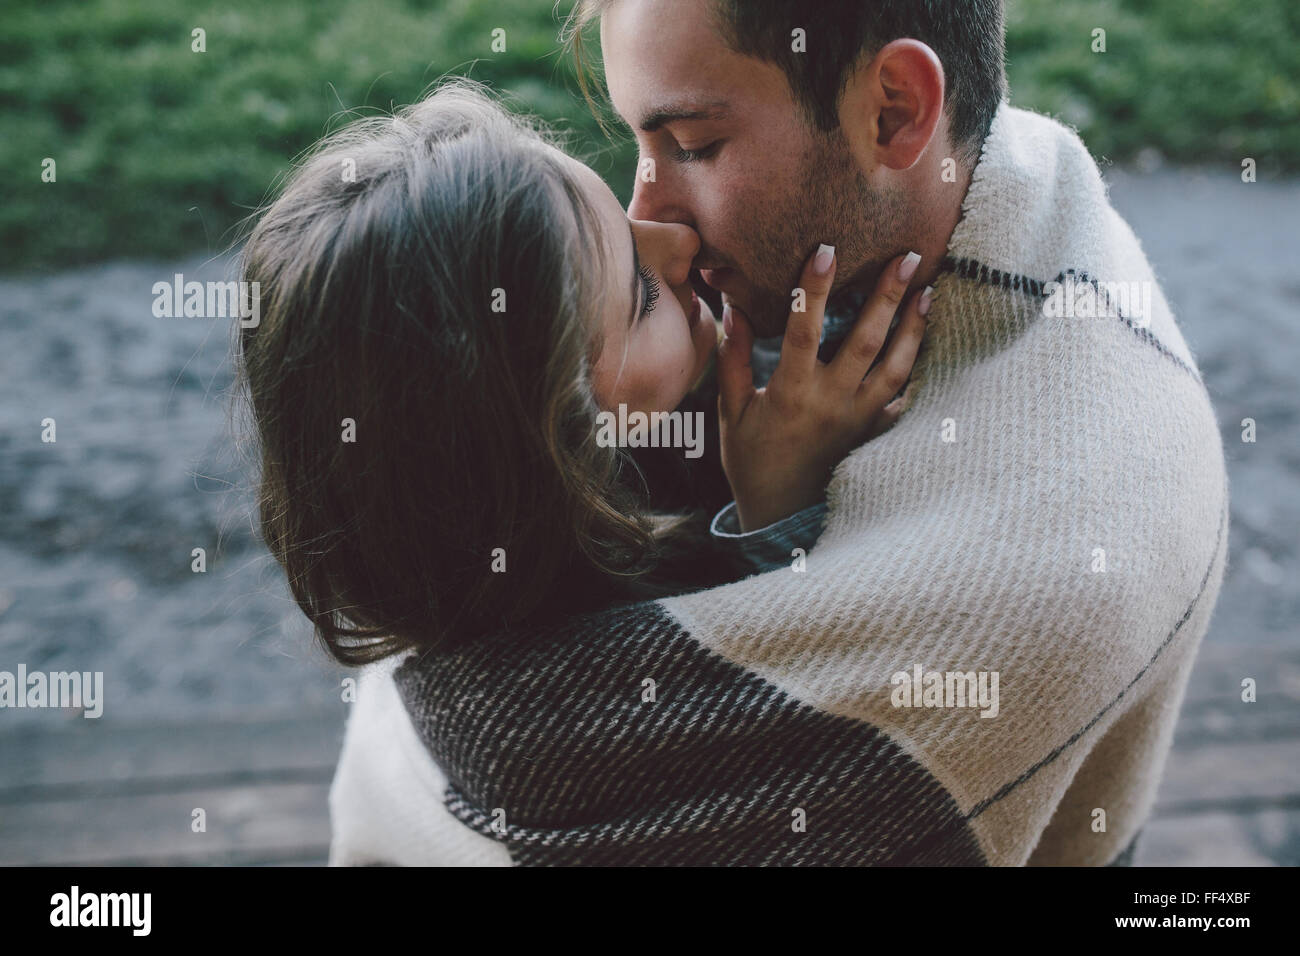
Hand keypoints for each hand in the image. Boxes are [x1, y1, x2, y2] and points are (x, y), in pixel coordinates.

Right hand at [716, 245, 931, 531]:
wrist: (781, 512)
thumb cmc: (752, 459)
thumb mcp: (732, 411)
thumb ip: (733, 359)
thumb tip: (733, 307)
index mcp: (791, 392)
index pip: (804, 331)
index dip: (814, 290)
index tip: (827, 251)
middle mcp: (831, 402)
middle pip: (866, 340)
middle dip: (888, 295)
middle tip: (909, 256)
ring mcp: (859, 418)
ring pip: (897, 366)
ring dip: (915, 326)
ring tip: (929, 290)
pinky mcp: (874, 432)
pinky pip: (906, 399)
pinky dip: (923, 370)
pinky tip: (934, 341)